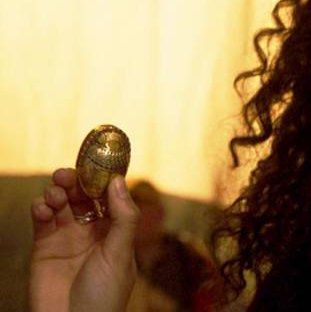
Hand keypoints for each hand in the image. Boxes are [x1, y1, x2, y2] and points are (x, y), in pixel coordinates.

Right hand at [29, 168, 139, 311]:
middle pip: (83, 195)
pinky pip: (42, 219)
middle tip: (68, 174)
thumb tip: (119, 180)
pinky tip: (43, 208)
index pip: (110, 196)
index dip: (103, 178)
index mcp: (116, 231)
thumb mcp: (120, 254)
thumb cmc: (104, 295)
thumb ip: (123, 217)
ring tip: (56, 194)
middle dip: (76, 181)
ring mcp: (67, 237)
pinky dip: (40, 208)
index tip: (97, 161)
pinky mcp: (44, 246)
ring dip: (57, 192)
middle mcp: (92, 231)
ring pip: (61, 203)